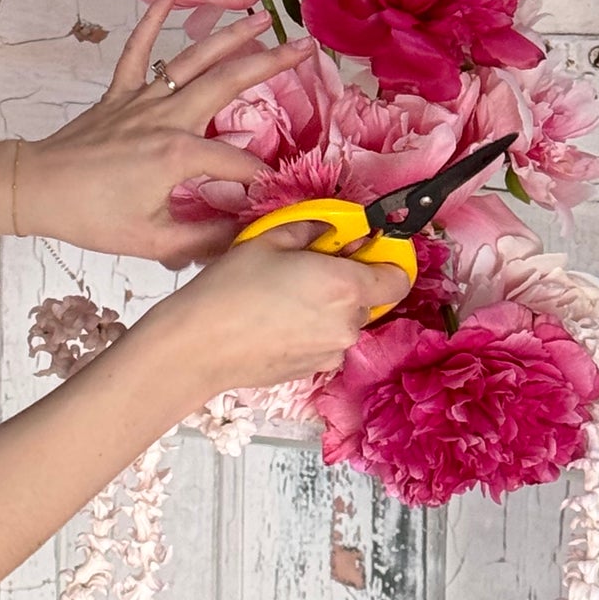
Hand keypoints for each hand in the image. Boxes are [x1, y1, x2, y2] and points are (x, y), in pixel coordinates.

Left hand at [14, 0, 311, 266]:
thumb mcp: (153, 240)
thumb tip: (245, 234)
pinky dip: (151, 20)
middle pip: (228, 82)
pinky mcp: (119, 93)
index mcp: (178, 154)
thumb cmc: (92, 217)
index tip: (274, 191)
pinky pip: (137, 50)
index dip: (260, 178)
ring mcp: (142, 99)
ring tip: (262, 16)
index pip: (237, 161)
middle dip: (271, 63)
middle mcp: (166, 117)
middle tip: (307, 47)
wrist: (37, 189)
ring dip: (229, 35)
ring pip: (193, 60)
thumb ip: (205, 239)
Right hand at [138, 221, 412, 396]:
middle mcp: (347, 323)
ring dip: (330, 305)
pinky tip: (279, 318)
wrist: (199, 345)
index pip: (398, 278)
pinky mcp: (312, 371)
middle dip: (350, 279)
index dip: (387, 259)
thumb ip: (313, 229)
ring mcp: (331, 352)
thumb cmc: (231, 289)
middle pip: (370, 298)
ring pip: (346, 320)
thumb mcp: (271, 238)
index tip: (368, 247)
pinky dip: (314, 328)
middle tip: (313, 264)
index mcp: (345, 286)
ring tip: (288, 293)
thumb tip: (330, 229)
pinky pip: (327, 341)